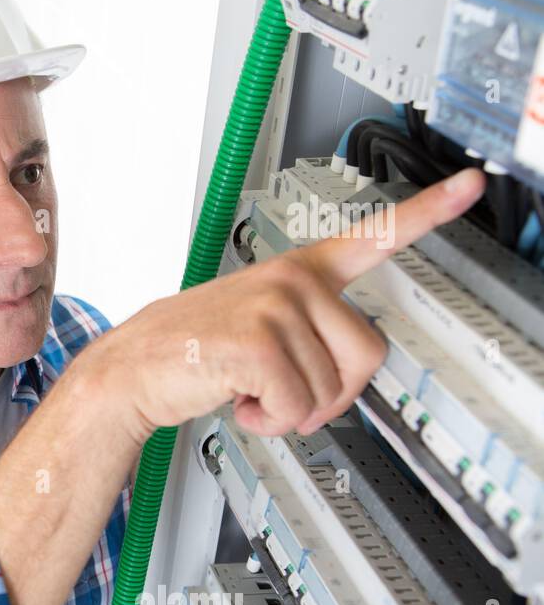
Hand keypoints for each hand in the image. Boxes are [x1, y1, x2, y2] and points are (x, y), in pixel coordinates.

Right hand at [101, 167, 485, 437]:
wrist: (132, 371)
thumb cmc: (193, 353)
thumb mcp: (260, 330)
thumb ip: (311, 336)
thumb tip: (348, 378)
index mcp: (298, 272)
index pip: (374, 234)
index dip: (431, 210)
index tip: (470, 184)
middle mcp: (291, 281)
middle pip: (367, 355)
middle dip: (330, 394)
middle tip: (286, 394)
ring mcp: (274, 306)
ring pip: (329, 390)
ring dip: (289, 410)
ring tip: (248, 390)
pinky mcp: (255, 341)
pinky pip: (295, 405)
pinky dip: (267, 420)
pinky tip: (237, 399)